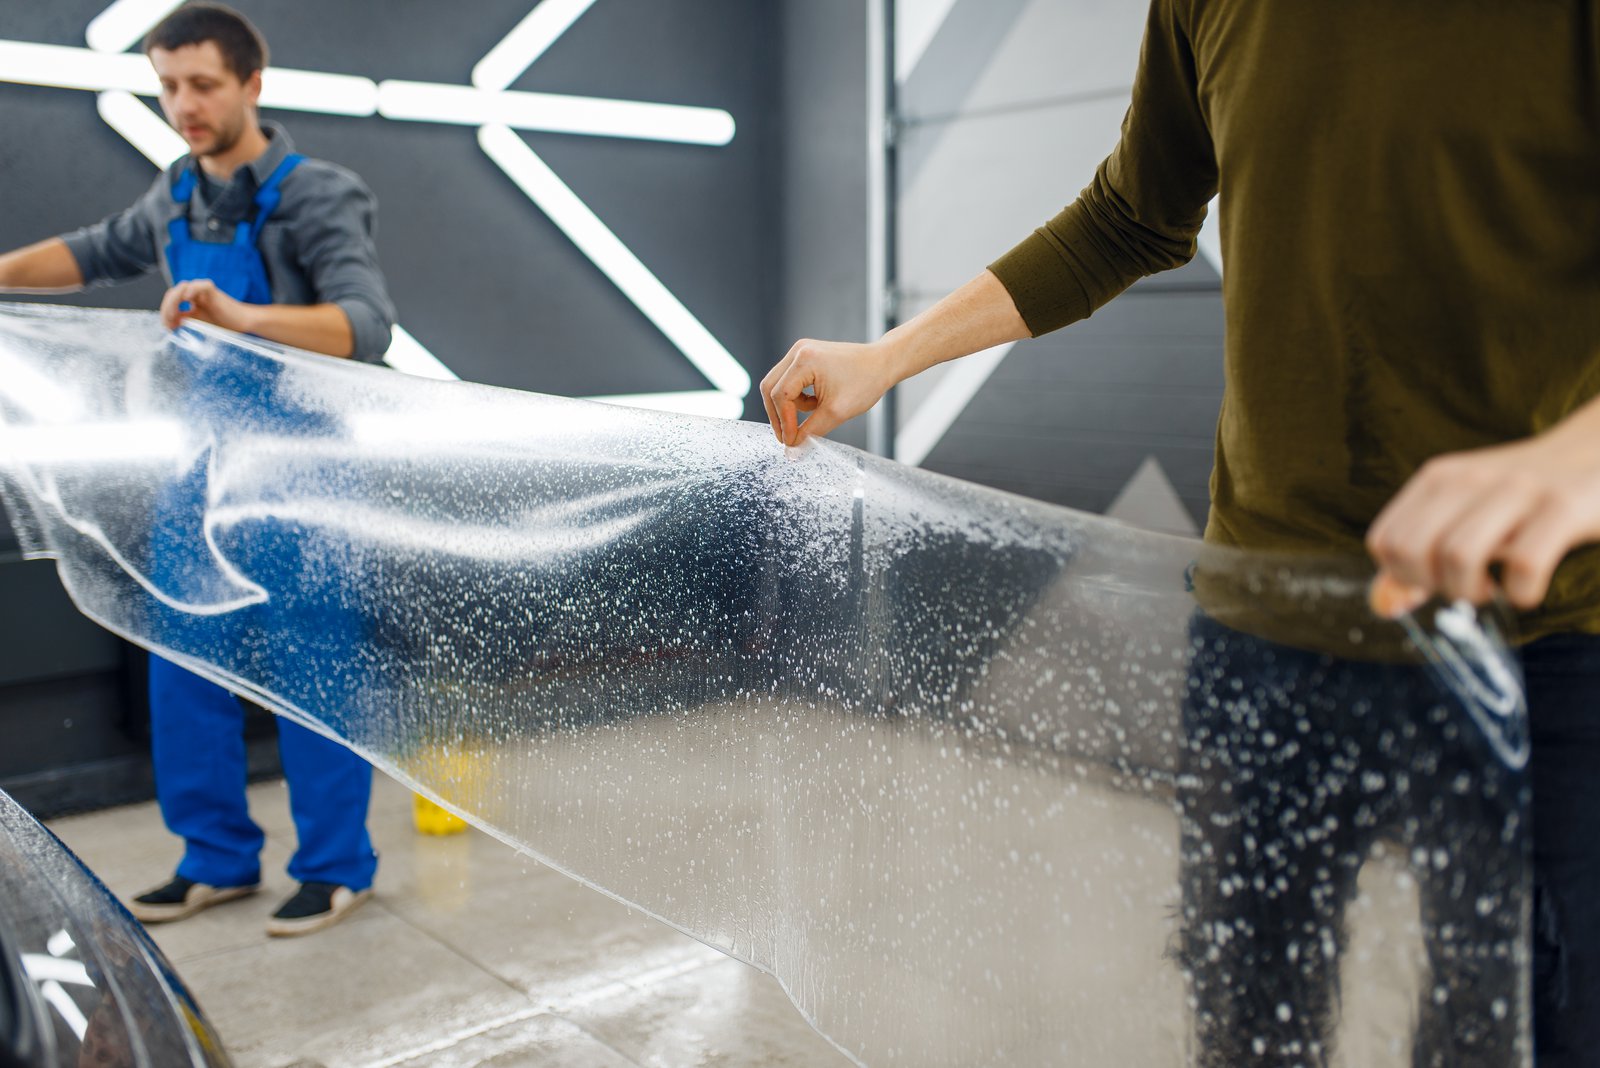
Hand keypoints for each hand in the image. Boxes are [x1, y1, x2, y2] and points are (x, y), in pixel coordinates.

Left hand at [160, 278, 252, 332]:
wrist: (244, 323)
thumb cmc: (225, 324)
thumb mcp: (199, 324)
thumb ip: (185, 322)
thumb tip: (169, 325)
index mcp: (192, 301)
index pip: (171, 301)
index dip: (165, 312)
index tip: (167, 326)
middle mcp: (195, 293)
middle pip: (173, 293)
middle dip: (167, 307)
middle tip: (167, 322)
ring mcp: (203, 291)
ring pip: (182, 287)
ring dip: (174, 300)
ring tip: (173, 314)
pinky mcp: (213, 291)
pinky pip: (199, 285)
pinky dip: (191, 290)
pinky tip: (187, 299)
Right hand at [760, 338, 899, 446]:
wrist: (882, 363)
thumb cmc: (866, 382)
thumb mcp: (836, 412)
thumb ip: (811, 431)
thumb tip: (792, 448)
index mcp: (805, 360)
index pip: (780, 395)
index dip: (784, 422)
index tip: (791, 441)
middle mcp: (798, 351)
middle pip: (770, 388)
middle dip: (778, 416)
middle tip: (787, 437)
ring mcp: (800, 352)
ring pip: (777, 385)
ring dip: (788, 407)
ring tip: (814, 414)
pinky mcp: (805, 357)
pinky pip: (788, 381)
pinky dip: (796, 398)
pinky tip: (815, 404)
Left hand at [1366, 422, 1599, 616]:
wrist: (1599, 451)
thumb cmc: (1525, 497)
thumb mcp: (1465, 510)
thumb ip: (1421, 552)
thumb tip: (1384, 605)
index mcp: (1438, 478)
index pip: (1384, 542)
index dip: (1401, 578)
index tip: (1433, 585)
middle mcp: (1470, 478)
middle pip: (1411, 551)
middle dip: (1430, 588)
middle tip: (1462, 589)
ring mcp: (1517, 489)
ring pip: (1458, 556)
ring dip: (1469, 592)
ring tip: (1491, 591)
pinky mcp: (1564, 505)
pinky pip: (1524, 563)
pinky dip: (1519, 593)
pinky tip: (1526, 590)